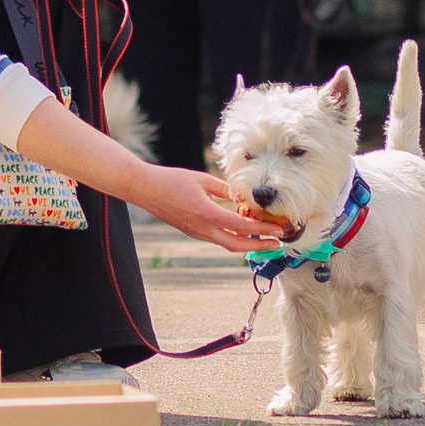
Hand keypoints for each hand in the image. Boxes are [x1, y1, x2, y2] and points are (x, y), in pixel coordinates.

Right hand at [128, 165, 280, 253]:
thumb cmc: (172, 180)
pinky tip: (240, 231)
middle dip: (259, 246)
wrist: (145, 189)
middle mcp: (202, 228)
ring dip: (246, 243)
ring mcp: (196, 233)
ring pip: (226, 244)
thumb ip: (225, 190)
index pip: (242, 226)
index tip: (279, 229)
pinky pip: (216, 239)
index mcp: (207, 213)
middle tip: (277, 243)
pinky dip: (232, 237)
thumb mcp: (202, 180)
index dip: (263, 229)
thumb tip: (243, 196)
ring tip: (262, 238)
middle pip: (236, 245)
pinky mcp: (191, 232)